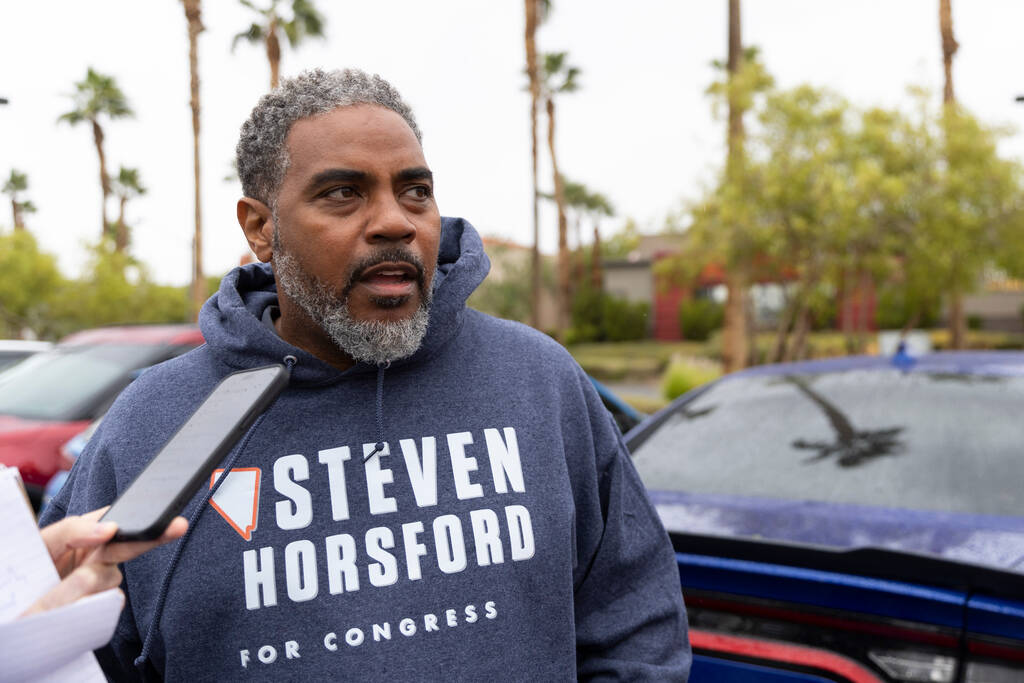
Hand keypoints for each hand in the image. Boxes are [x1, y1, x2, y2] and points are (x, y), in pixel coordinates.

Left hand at [21, 507, 186, 616]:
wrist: (15, 613)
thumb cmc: (25, 572)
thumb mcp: (41, 544)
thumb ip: (71, 530)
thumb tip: (109, 528)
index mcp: (84, 534)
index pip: (114, 518)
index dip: (135, 516)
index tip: (152, 515)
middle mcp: (95, 556)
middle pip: (129, 545)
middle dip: (154, 536)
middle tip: (178, 526)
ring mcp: (97, 583)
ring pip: (110, 577)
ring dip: (90, 581)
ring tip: (60, 591)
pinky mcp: (98, 606)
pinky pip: (107, 602)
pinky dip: (92, 602)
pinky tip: (71, 604)